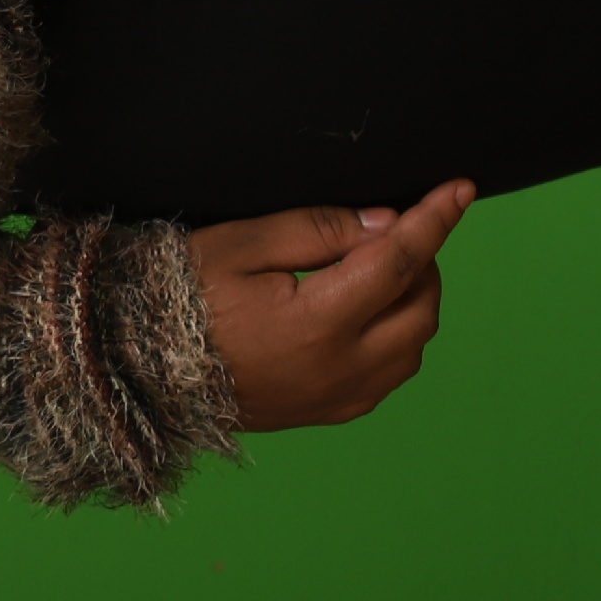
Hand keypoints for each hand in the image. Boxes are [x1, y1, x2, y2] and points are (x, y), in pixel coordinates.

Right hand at [187, 179, 476, 429]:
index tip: (460, 189)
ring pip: (415, 346)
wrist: (141, 370)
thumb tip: (385, 224)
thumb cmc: (180, 297)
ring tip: (376, 271)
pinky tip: (364, 315)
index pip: (400, 261)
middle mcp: (341, 368)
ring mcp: (339, 396)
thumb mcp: (242, 245)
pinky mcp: (330, 412)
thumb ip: (319, 230)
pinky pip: (390, 375)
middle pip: (421, 307)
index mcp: (319, 322)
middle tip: (393, 230)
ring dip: (413, 302)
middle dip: (423, 262)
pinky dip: (396, 338)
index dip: (435, 220)